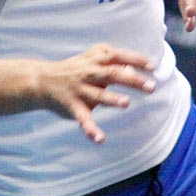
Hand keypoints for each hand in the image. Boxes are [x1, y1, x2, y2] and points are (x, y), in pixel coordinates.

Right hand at [37, 43, 156, 143]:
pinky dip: (90, 130)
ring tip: (126, 103)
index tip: (152, 67)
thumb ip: (114, 64)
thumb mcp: (94, 59)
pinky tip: (100, 139)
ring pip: (98, 95)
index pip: (119, 56)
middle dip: (132, 80)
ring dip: (112, 99)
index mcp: (96, 59)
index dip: (136, 60)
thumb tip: (135, 72)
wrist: (43, 80)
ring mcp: (80, 90)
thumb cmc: (77, 68)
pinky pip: (83, 119)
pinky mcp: (73, 107)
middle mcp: (88, 72)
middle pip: (113, 74)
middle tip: (151, 87)